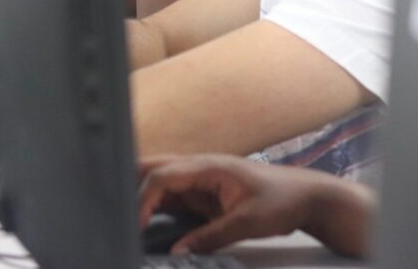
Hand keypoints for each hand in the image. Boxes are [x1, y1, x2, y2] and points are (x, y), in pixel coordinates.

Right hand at [138, 154, 374, 257]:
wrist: (307, 196)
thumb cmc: (282, 200)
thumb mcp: (247, 222)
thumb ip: (210, 237)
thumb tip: (179, 251)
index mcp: (208, 166)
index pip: (163, 175)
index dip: (143, 197)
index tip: (136, 223)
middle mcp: (199, 168)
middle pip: (153, 168)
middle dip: (129, 184)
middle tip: (111, 209)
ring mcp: (200, 179)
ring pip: (159, 180)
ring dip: (140, 195)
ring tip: (121, 216)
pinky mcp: (203, 193)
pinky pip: (171, 196)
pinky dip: (154, 205)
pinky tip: (144, 221)